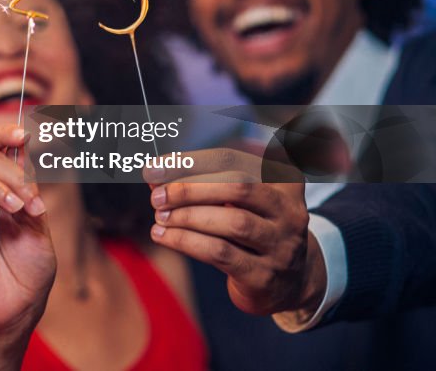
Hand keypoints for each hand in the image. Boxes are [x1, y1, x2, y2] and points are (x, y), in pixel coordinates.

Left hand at [144, 147, 322, 314]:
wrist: (289, 282)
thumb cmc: (252, 230)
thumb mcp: (235, 202)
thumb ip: (201, 184)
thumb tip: (157, 175)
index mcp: (282, 180)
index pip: (231, 159)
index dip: (189, 161)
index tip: (154, 168)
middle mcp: (288, 210)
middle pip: (237, 186)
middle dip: (189, 189)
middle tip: (157, 196)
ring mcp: (281, 244)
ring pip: (232, 221)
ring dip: (187, 216)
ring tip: (160, 217)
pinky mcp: (264, 275)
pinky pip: (220, 252)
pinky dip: (186, 241)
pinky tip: (164, 235)